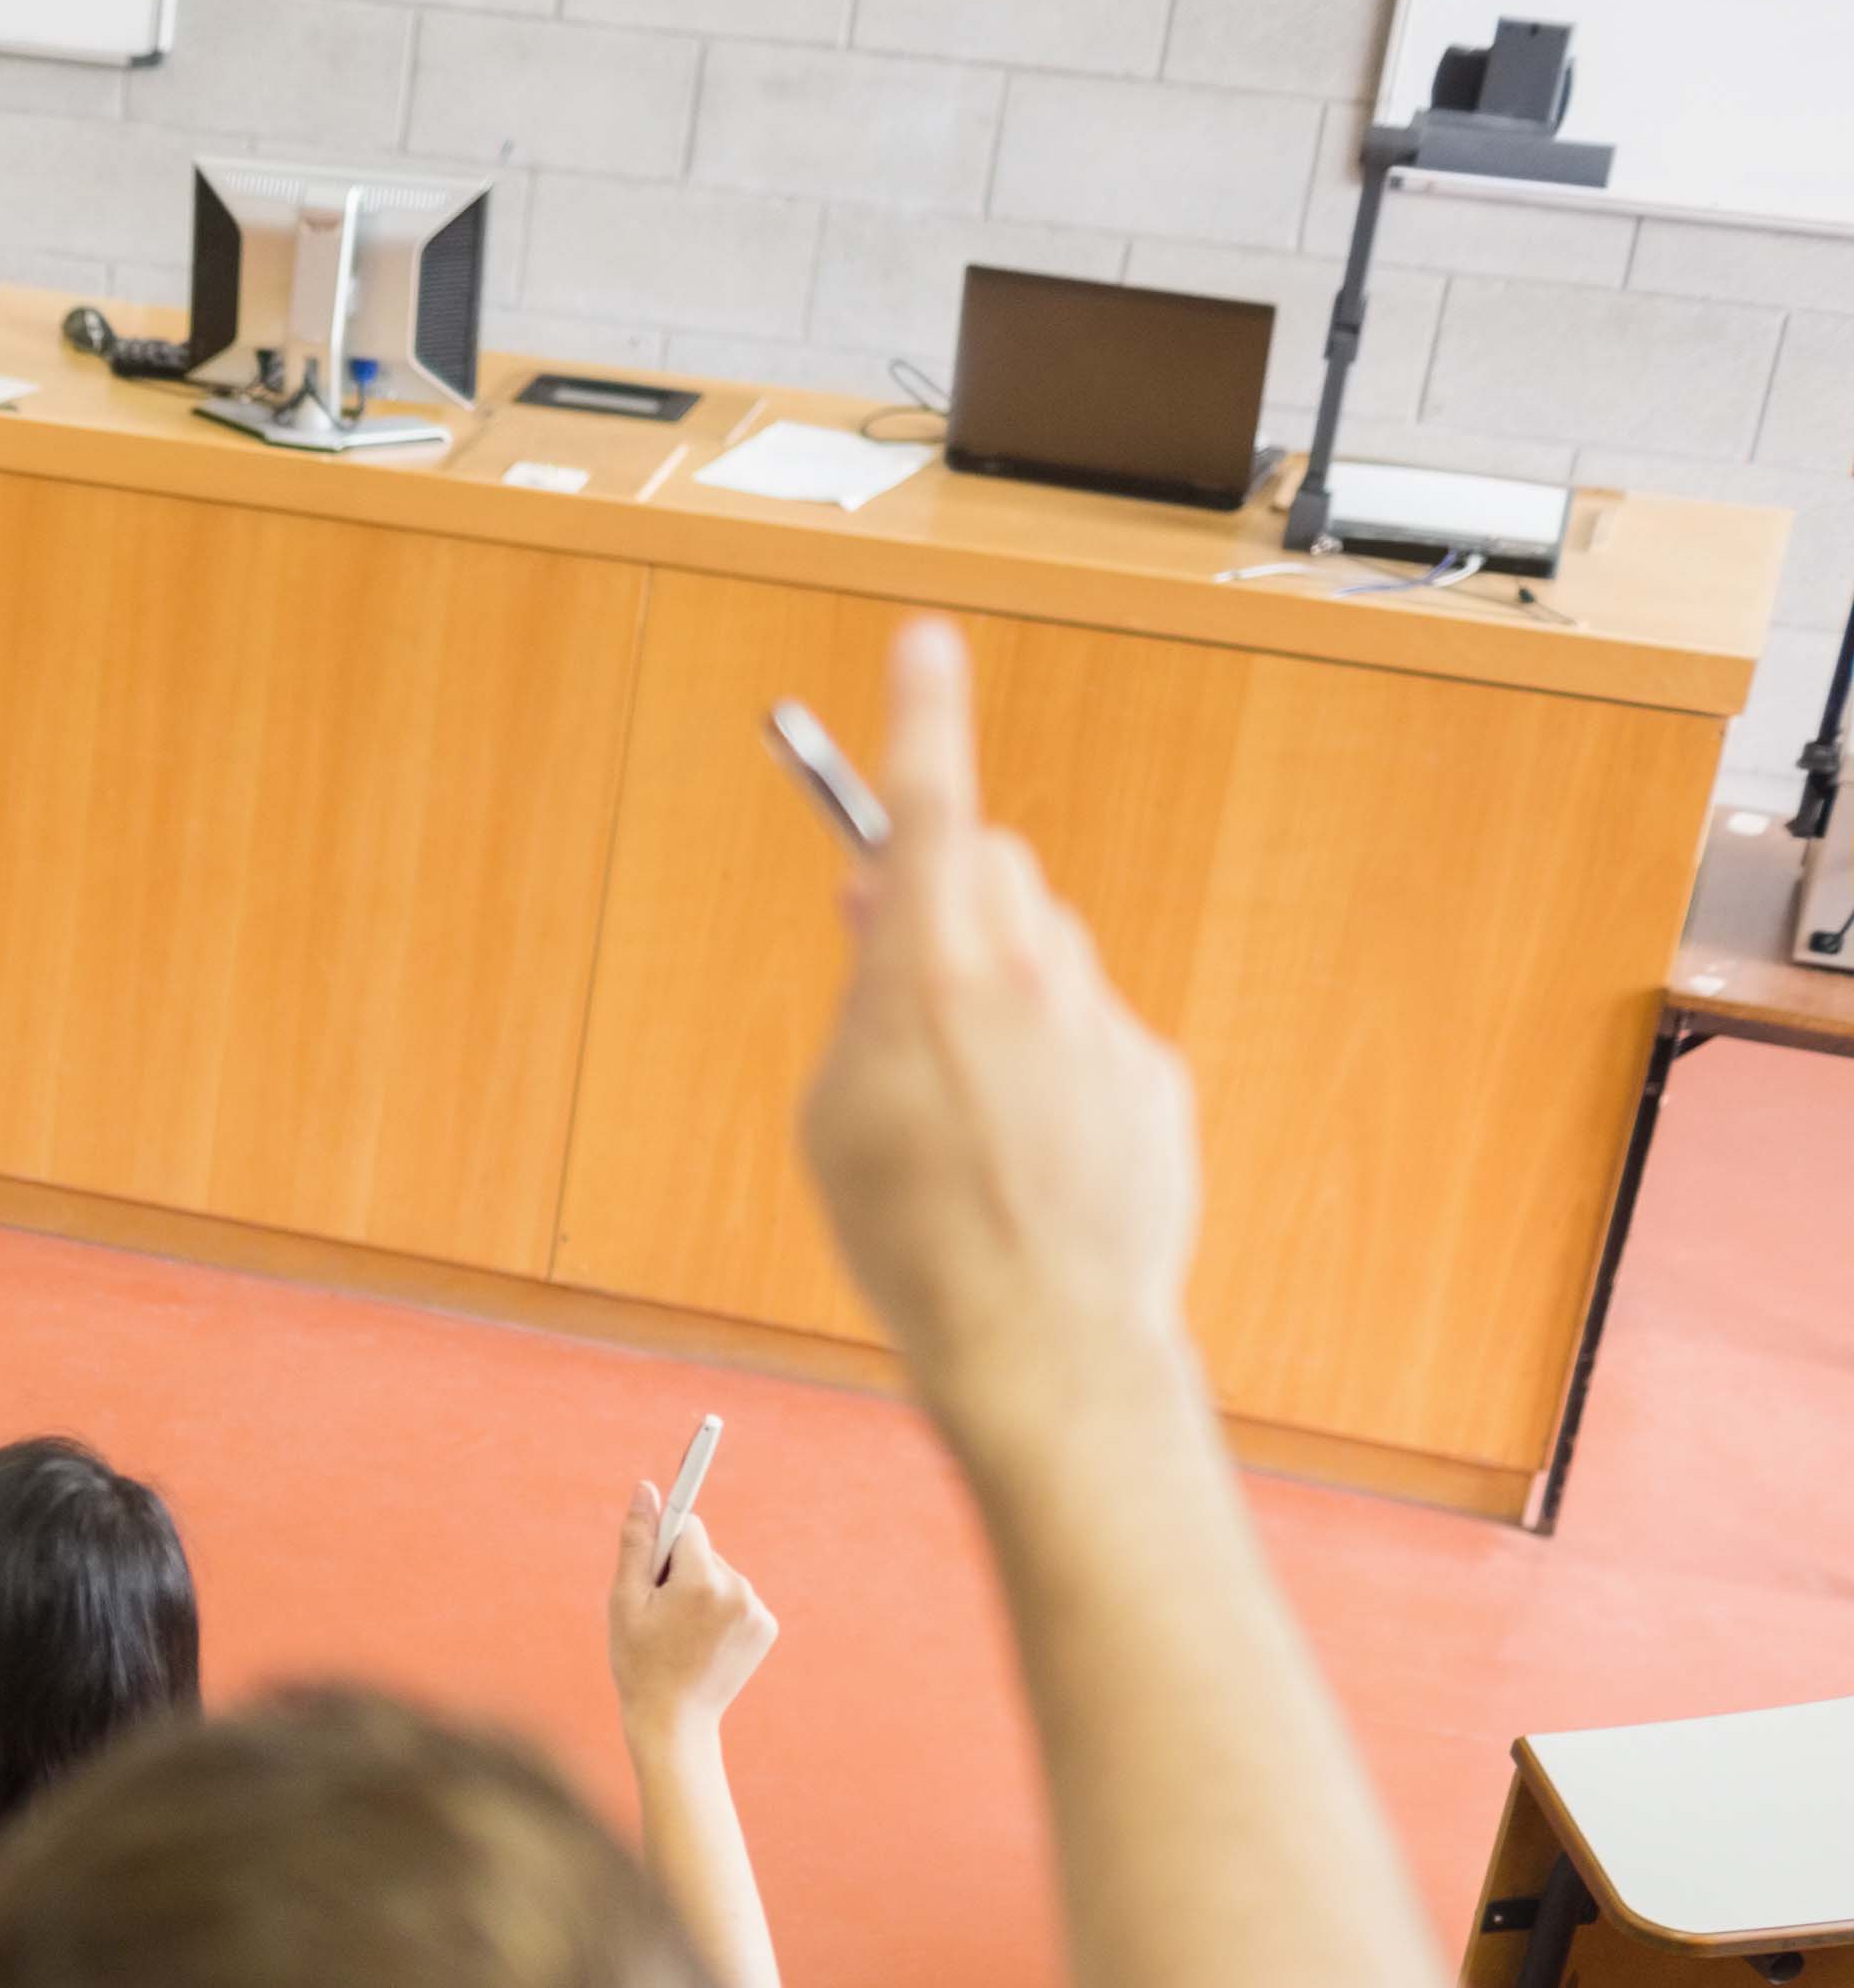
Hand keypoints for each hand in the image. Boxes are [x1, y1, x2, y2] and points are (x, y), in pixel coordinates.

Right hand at [609, 1484, 777, 1746]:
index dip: (664, 1543)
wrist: (674, 1720)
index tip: (658, 1552)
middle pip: (704, 1552)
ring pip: (721, 1575)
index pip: (688, 1526)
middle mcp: (739, 1590)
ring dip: (700, 1591)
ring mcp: (757, 1610)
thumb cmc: (638, 1660)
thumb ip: (638, 1541)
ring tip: (681, 1634)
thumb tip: (647, 1488)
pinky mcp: (767, 1627)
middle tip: (659, 1615)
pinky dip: (720, 1611)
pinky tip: (704, 1642)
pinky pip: (737, 1599)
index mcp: (702, 1581)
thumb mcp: (625, 1600)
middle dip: (680, 1571)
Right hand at [791, 620, 1203, 1462]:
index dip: (921, 717)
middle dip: (956, 893)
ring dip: (1008, 992)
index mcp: (928, 978)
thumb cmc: (913, 1240)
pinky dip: (1060, 1070)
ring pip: (1050, 953)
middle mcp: (1028, 978)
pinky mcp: (1153, 1078)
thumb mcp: (834, 1111)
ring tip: (971, 1112)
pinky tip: (1033, 1159)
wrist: (1040, 1342)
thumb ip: (861, 993)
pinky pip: (1094, 1035)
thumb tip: (886, 907)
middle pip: (1000, 869)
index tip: (926, 645)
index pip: (930, 806)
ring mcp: (1102, 1024)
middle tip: (906, 964)